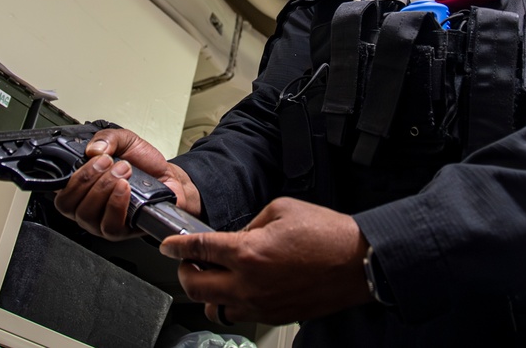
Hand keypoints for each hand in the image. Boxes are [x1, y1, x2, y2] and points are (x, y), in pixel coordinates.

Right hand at [54, 127, 200, 239]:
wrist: (168, 177)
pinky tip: (125, 188)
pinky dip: (115, 204)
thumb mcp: (124, 140)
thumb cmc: (144, 165)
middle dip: (88, 178)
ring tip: (122, 171)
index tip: (88, 158)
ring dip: (103, 188)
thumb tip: (92, 149)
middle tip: (108, 162)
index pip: (60, 193)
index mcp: (82, 190)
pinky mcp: (121, 231)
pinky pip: (110, 226)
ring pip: (87, 215)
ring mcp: (102, 222)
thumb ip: (106, 138)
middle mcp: (88, 208)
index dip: (69, 179)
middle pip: (69, 205)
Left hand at [159, 197, 371, 324]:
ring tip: (214, 278)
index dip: (176, 247)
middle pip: (195, 287)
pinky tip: (240, 287)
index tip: (167, 246)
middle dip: (184, 273)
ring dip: (207, 293)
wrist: (357, 262)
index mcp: (247, 252)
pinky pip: (240, 315)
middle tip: (187, 263)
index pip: (198, 250)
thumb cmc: (326, 234)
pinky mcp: (274, 316)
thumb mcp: (281, 209)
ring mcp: (260, 304)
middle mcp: (248, 284)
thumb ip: (251, 222)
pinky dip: (232, 303)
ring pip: (214, 309)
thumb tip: (237, 235)